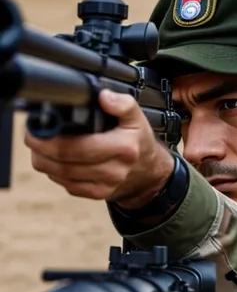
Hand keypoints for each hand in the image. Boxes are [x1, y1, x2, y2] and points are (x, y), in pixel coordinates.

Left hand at [25, 89, 174, 206]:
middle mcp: (114, 170)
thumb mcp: (137, 118)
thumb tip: (104, 97)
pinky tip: (53, 162)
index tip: (37, 129)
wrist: (149, 173)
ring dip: (45, 162)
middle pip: (65, 163)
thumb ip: (123, 104)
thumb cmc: (138, 142)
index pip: (77, 147)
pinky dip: (56, 174)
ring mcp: (105, 185)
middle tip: (32, 136)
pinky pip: (68, 186)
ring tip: (38, 148)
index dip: (50, 139)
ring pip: (62, 176)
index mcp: (123, 147)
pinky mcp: (98, 194)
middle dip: (42, 149)